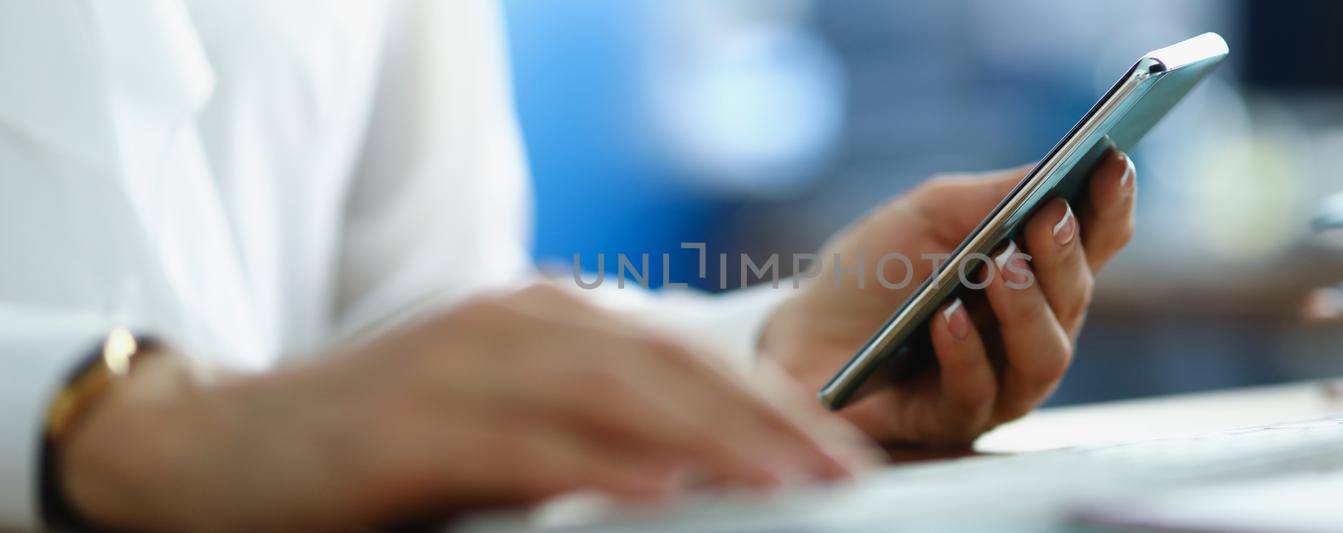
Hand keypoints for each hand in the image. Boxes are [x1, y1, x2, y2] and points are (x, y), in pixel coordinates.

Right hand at [60, 284, 874, 530]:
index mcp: (546, 319)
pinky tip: (656, 491)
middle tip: (843, 469)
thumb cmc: (379, 446)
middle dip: (766, 419)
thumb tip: (699, 477)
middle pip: (669, 367)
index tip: (837, 447)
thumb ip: (592, 432)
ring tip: (787, 478)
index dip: (768, 399)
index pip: (685, 354)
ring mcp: (458, 367)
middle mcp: (514, 324)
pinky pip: (521, 446)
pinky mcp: (407, 426)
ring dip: (710, 440)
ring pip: (614, 397)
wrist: (216, 448)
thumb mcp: (503, 424)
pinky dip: (596, 467)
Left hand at [764, 151, 1136, 445]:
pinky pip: (975, 392)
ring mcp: (1001, 382)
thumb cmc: (872, 272)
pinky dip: (964, 352)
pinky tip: (946, 317)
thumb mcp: (928, 215)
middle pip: (1075, 297)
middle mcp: (1032, 330)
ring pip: (1043, 355)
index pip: (1094, 241)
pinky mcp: (953, 420)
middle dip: (1066, 254)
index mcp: (1036, 272)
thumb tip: (1056, 168)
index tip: (1114, 162)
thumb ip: (992, 196)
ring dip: (1027, 307)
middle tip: (1050, 215)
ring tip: (1003, 266)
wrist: (800, 334)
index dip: (1110, 205)